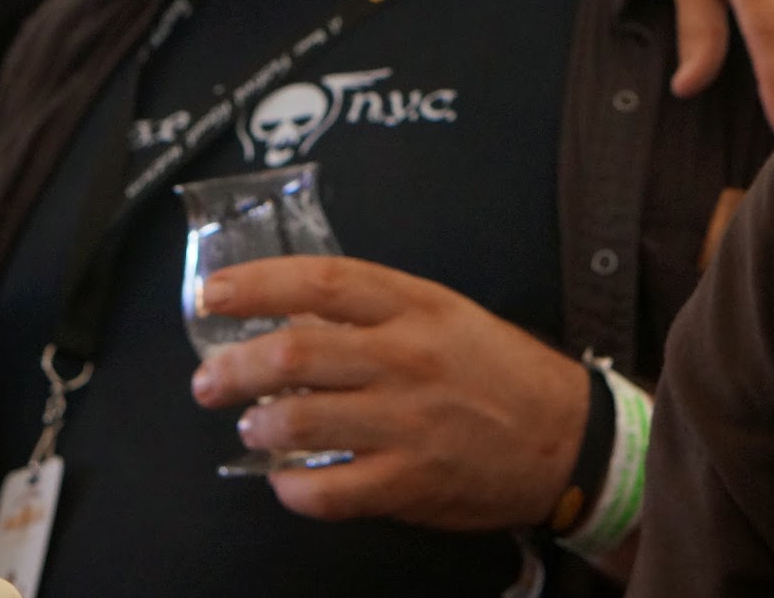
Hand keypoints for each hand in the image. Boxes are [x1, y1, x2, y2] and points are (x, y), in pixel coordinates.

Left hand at [190, 256, 587, 530]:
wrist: (565, 436)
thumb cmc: (496, 369)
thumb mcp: (442, 314)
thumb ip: (373, 313)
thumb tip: (289, 318)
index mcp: (415, 306)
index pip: (322, 282)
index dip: (257, 285)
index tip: (211, 294)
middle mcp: (407, 358)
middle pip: (295, 354)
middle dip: (233, 368)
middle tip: (209, 380)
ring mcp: (408, 423)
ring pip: (300, 423)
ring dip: (258, 428)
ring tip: (252, 428)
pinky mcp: (410, 482)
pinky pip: (327, 492)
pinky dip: (291, 489)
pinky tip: (286, 480)